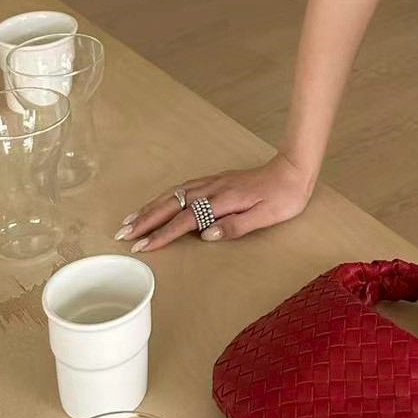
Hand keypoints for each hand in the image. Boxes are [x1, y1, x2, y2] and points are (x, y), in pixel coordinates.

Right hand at [115, 152, 315, 251]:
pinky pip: (183, 187)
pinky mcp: (216, 180)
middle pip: (172, 203)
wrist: (294, 171)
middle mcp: (213, 188)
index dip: (163, 234)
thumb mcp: (266, 217)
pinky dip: (165, 196)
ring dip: (151, 206)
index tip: (143, 247)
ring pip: (174, 193)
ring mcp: (213, 182)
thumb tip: (206, 235)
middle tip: (123, 234)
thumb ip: (236, 226)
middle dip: (146, 219)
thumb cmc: (283, 198)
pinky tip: (158, 202)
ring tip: (131, 220)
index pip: (185, 219)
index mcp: (224, 200)